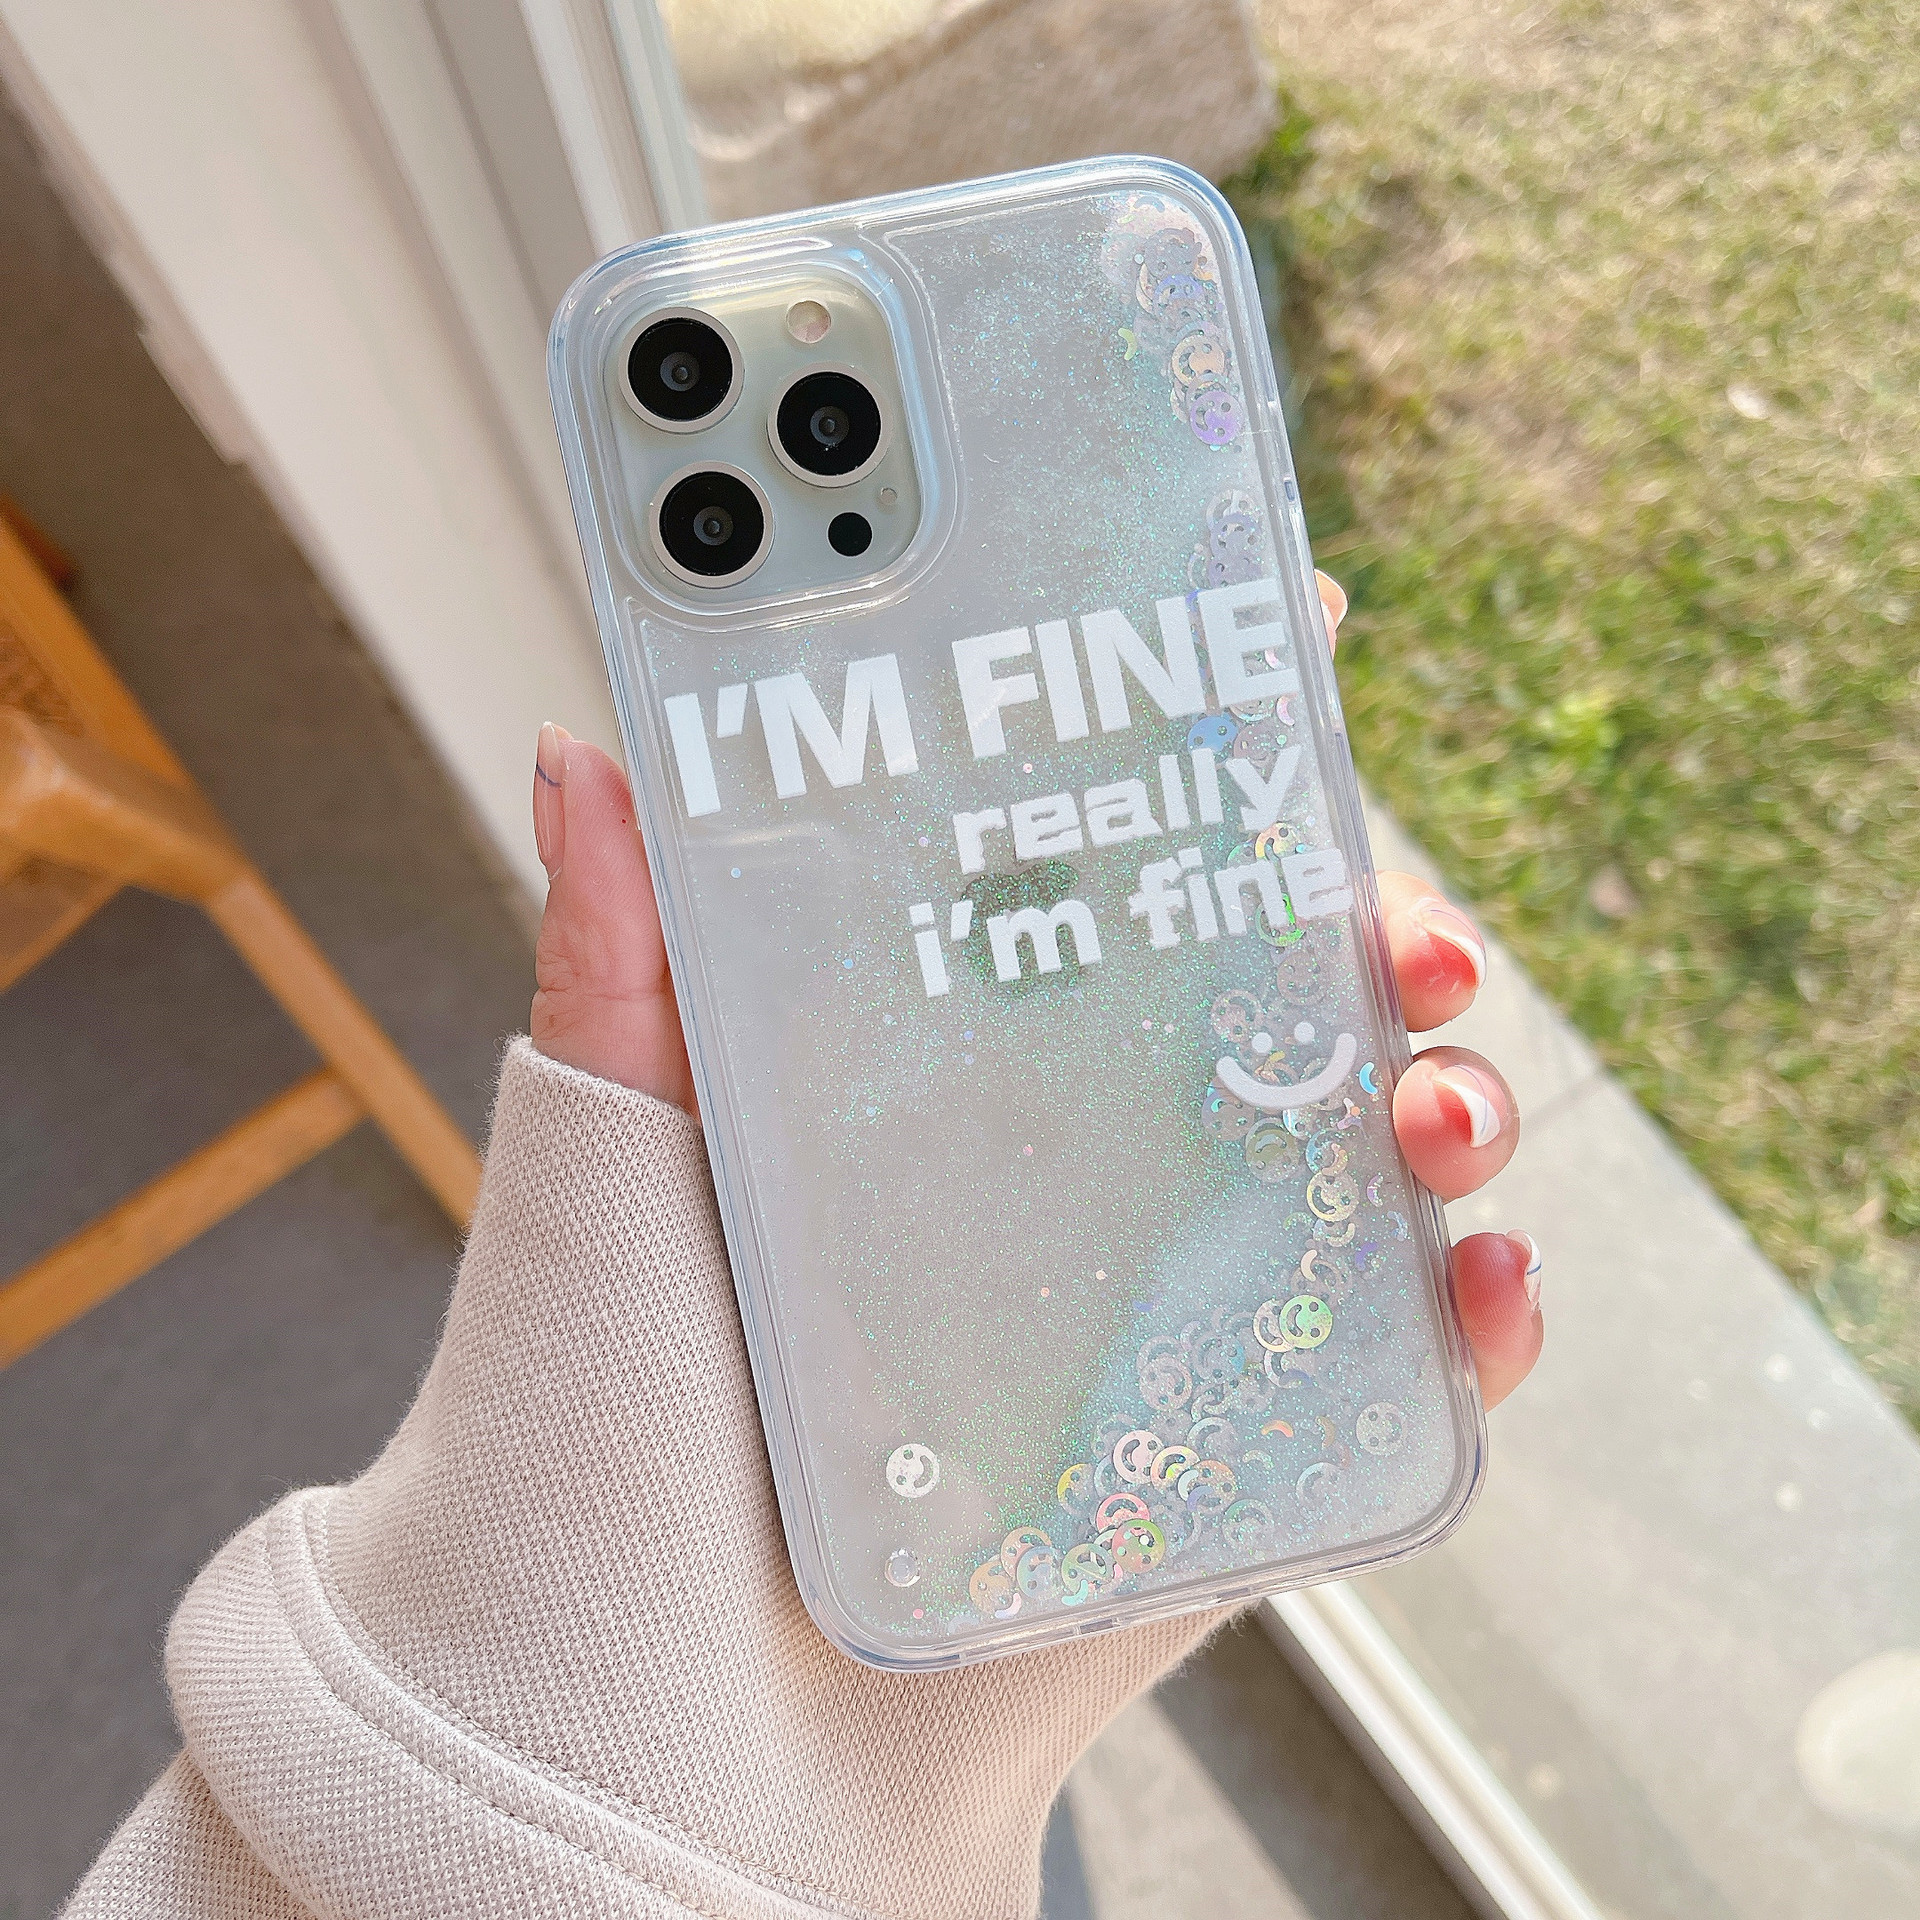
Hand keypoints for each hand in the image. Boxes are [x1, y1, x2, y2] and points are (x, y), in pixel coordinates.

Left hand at [532, 570, 1541, 1406]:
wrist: (670, 1707)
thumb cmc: (629, 1415)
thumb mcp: (623, 1153)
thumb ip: (621, 960)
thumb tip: (578, 751)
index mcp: (980, 1054)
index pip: (1129, 875)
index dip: (1232, 763)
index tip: (1307, 652)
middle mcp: (1095, 1153)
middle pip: (1294, 999)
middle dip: (1387, 934)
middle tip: (1398, 941)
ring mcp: (1181, 1291)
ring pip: (1378, 1156)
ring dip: (1458, 1103)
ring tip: (1433, 1111)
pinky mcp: (1237, 1438)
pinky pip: (1402, 1364)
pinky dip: (1481, 1320)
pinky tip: (1487, 1285)